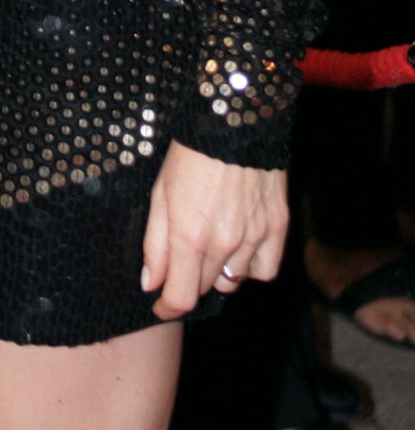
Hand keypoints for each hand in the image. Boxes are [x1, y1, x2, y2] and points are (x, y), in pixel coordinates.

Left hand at [142, 141, 287, 319]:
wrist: (234, 122)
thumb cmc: (190, 156)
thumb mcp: (159, 194)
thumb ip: (155, 244)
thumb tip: (151, 284)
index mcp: (189, 236)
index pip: (181, 297)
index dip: (168, 307)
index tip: (161, 304)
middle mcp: (223, 243)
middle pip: (204, 288)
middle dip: (188, 280)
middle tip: (183, 257)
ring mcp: (254, 237)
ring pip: (233, 280)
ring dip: (217, 271)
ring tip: (211, 242)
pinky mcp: (277, 227)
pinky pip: (264, 270)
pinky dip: (250, 267)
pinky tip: (240, 248)